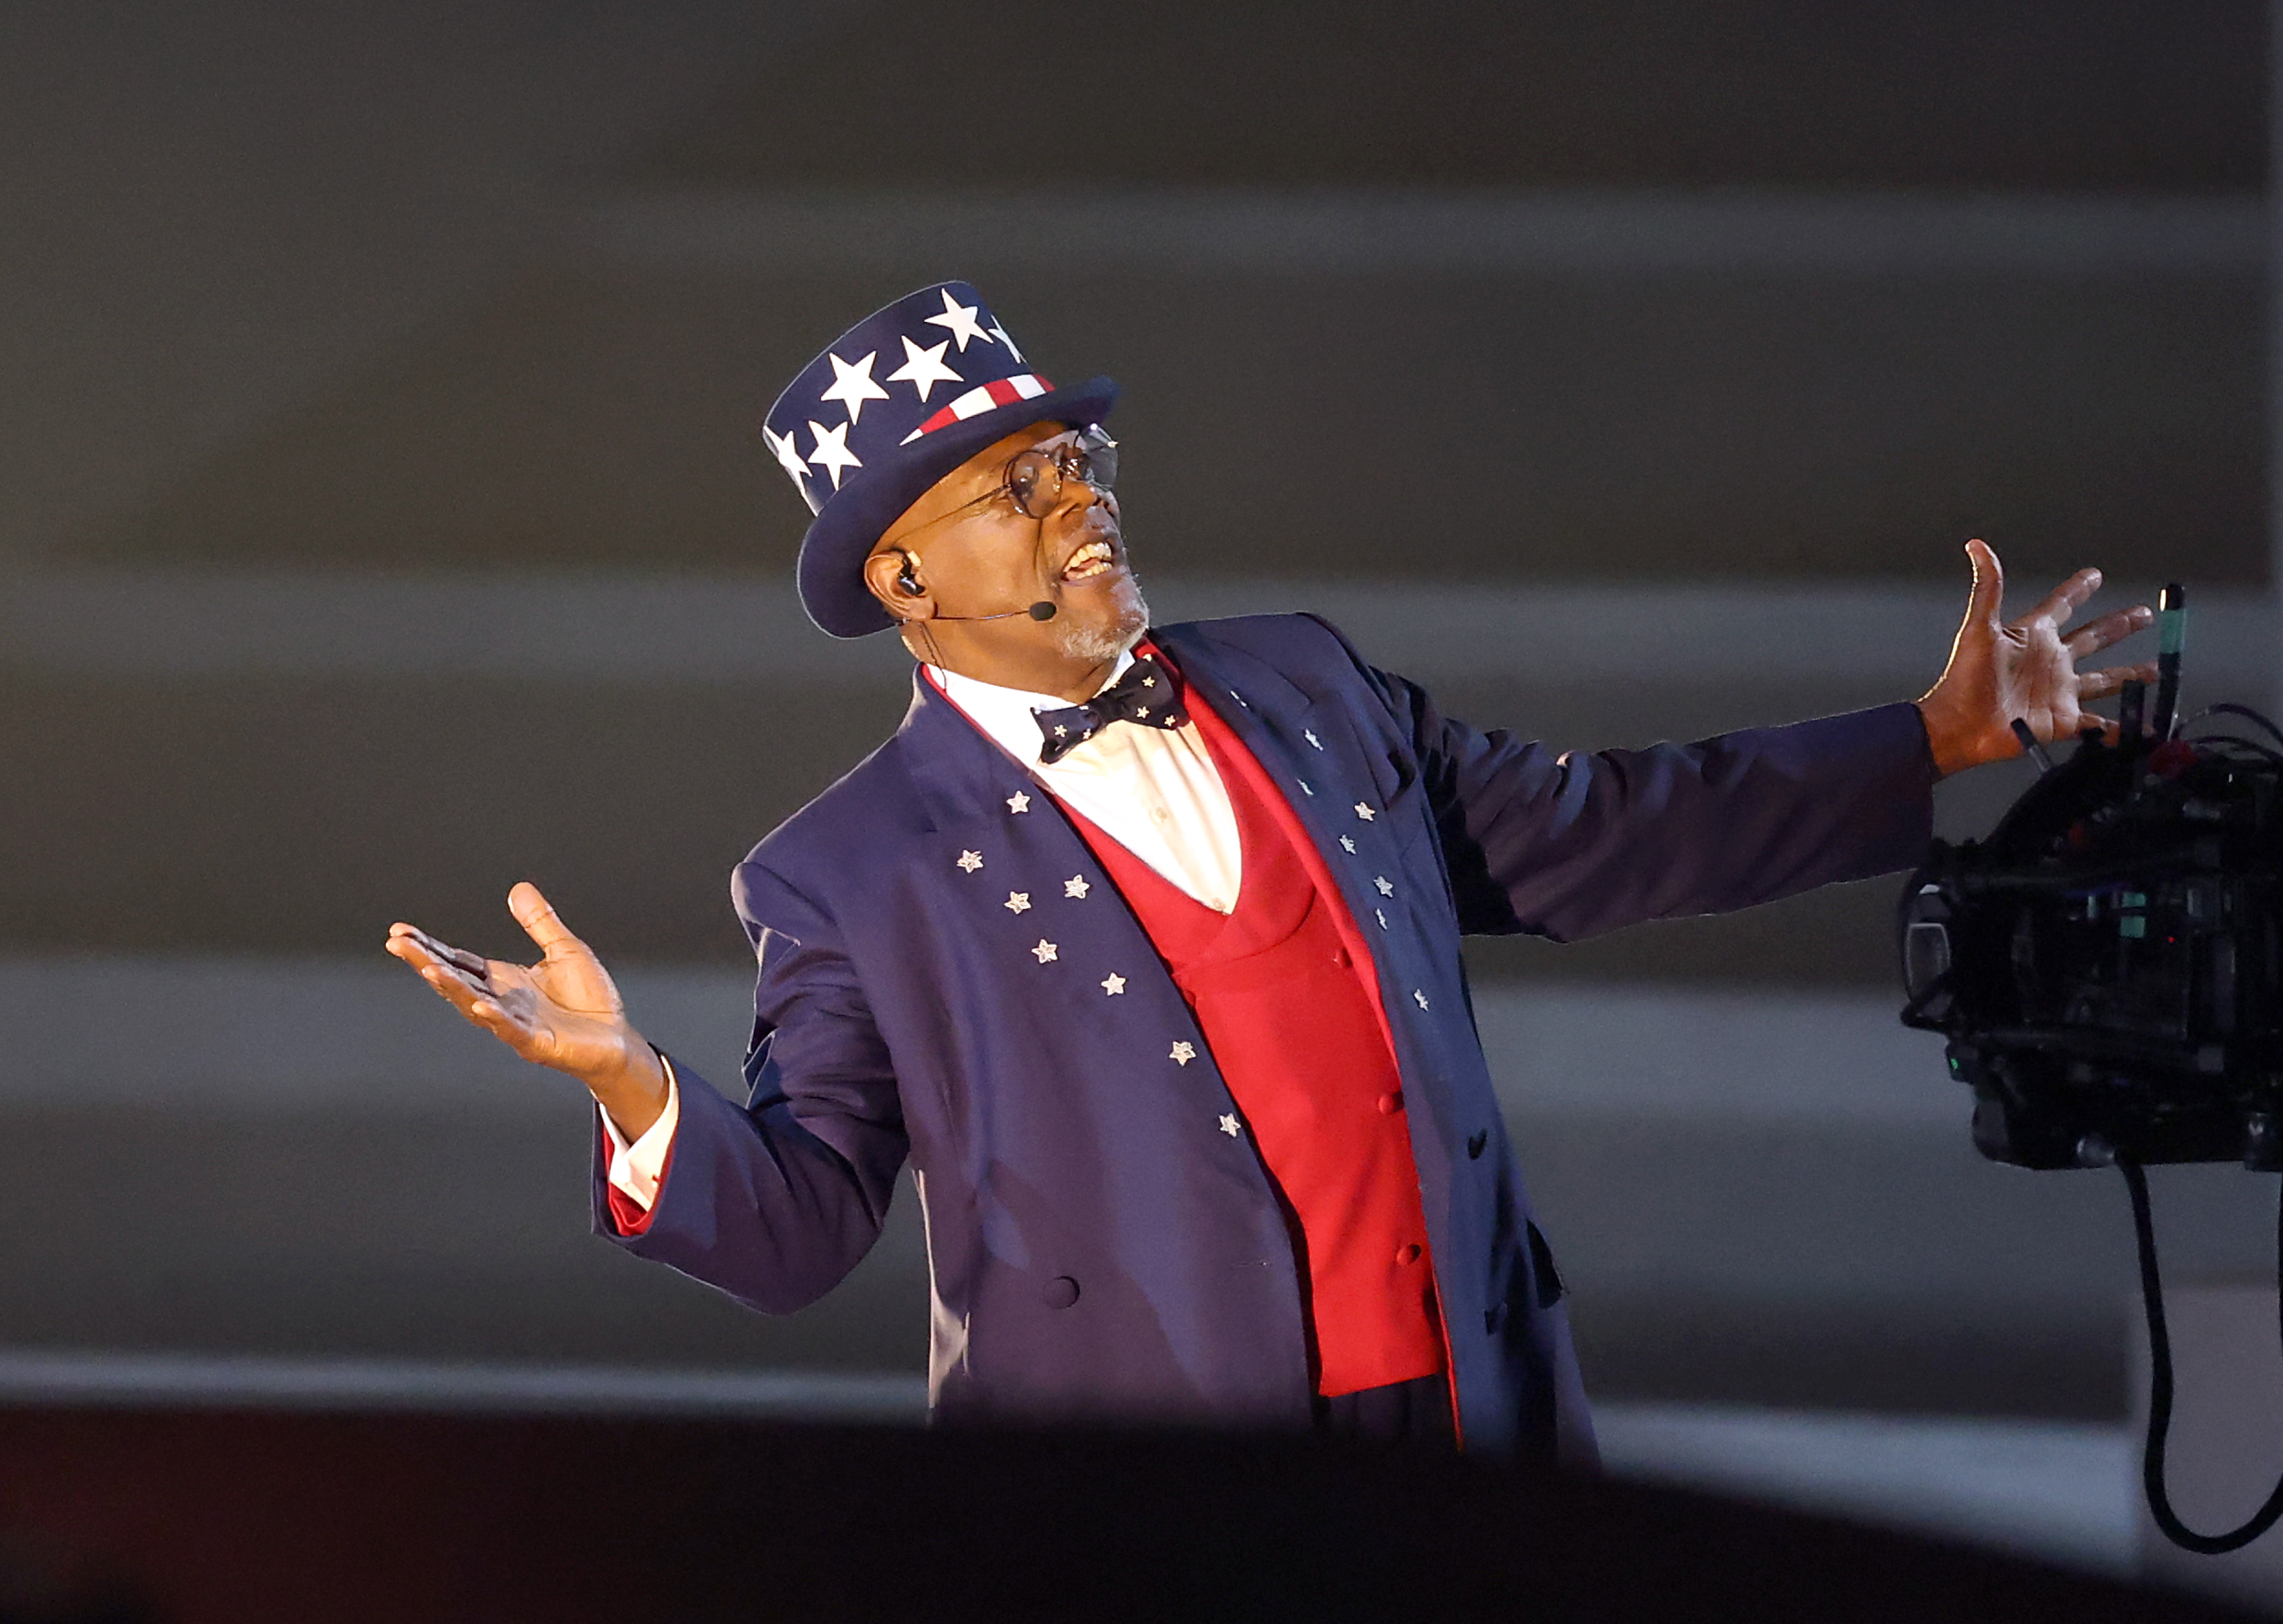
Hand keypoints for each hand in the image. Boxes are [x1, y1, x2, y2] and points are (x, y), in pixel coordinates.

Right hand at [386, 881, 668, 1138]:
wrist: (616, 1038)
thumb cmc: (590, 999)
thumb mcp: (564, 950)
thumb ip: (540, 923)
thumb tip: (518, 889)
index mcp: (503, 980)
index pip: (459, 961)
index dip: (430, 947)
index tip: (401, 932)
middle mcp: (501, 1001)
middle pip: (456, 979)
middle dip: (426, 962)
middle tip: (397, 944)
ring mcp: (515, 1024)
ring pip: (474, 1004)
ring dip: (451, 988)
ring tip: (428, 968)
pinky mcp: (536, 1043)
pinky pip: (510, 1030)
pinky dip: (494, 1018)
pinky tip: (478, 1006)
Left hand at [1915, 539, 2157, 777]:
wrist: (1959, 725)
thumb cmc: (1963, 679)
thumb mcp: (1979, 628)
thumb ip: (1987, 587)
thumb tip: (1977, 546)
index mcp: (2033, 636)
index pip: (2062, 605)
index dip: (2078, 590)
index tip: (2094, 575)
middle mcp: (2051, 661)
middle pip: (2094, 638)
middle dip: (2119, 626)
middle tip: (2144, 614)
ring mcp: (2059, 690)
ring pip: (2106, 679)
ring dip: (2131, 675)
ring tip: (2157, 671)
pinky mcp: (2062, 720)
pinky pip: (2098, 724)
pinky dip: (2120, 727)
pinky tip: (2140, 727)